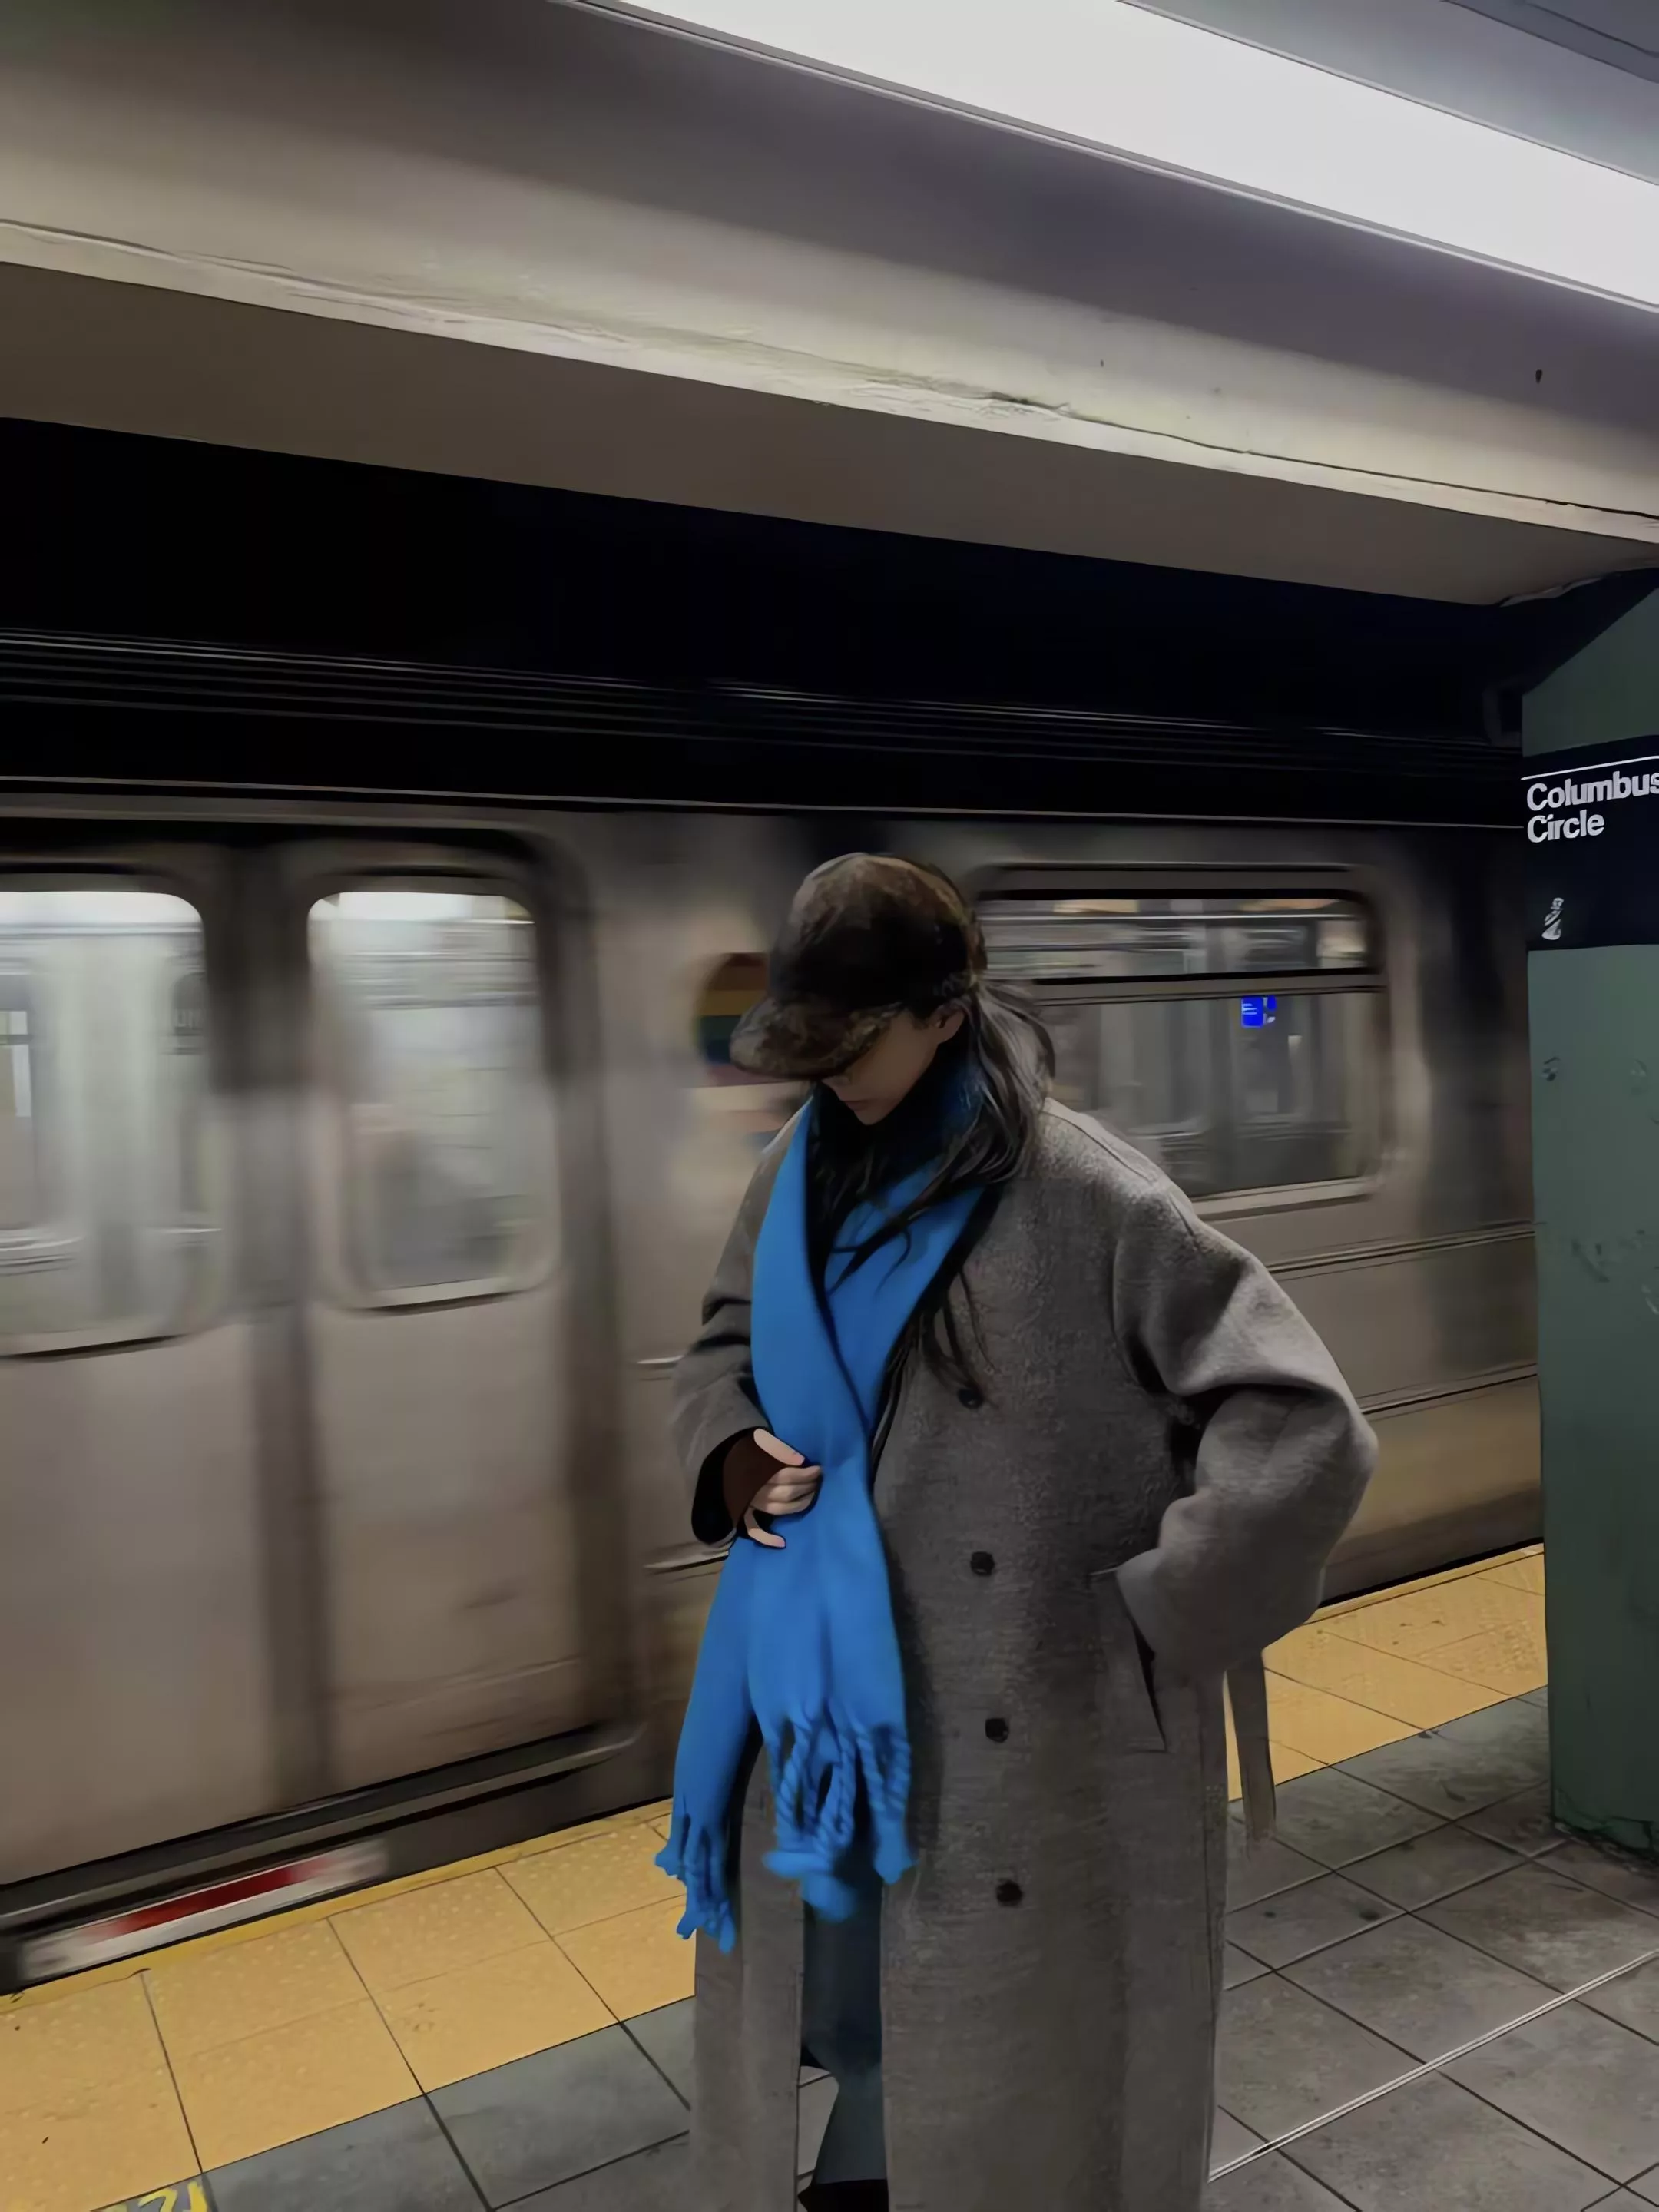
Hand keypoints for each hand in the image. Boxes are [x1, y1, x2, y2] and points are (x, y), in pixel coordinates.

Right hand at [724, 1429, 821, 1548]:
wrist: (720, 1457)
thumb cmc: (744, 1448)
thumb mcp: (759, 1441)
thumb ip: (778, 1448)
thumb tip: (800, 1460)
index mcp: (757, 1472)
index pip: (787, 1476)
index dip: (806, 1473)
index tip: (818, 1469)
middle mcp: (755, 1491)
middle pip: (786, 1493)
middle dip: (806, 1487)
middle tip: (817, 1481)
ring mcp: (749, 1504)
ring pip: (778, 1510)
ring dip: (798, 1505)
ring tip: (811, 1496)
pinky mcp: (743, 1513)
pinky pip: (753, 1529)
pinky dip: (766, 1538)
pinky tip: (781, 1543)